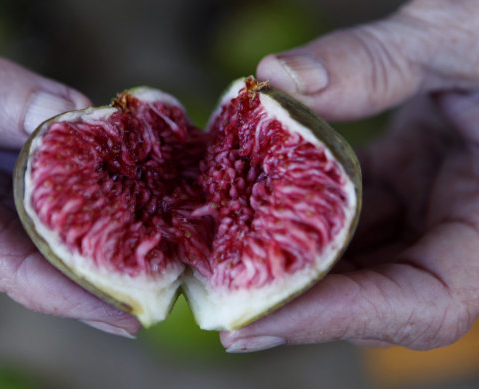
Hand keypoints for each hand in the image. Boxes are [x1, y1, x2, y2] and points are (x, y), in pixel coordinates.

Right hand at [0, 1, 139, 336]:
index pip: (0, 259)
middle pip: (33, 239)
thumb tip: (65, 115)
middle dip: (101, 253)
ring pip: (40, 197)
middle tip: (167, 266)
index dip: (68, 291)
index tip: (128, 313)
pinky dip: (78, 157)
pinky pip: (33, 158)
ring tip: (162, 223)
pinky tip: (124, 160)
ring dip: (101, 205)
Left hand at [222, 0, 478, 351]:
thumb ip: (377, 60)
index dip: (339, 319)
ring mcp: (429, 203)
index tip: (255, 319)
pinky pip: (346, 208)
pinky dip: (298, 204)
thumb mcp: (461, 36)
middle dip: (295, 300)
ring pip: (353, 252)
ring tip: (222, 257)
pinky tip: (251, 197)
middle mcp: (462, 227)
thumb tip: (276, 78)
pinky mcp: (402, 178)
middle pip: (374, 293)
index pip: (425, 305)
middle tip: (220, 301)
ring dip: (286, 254)